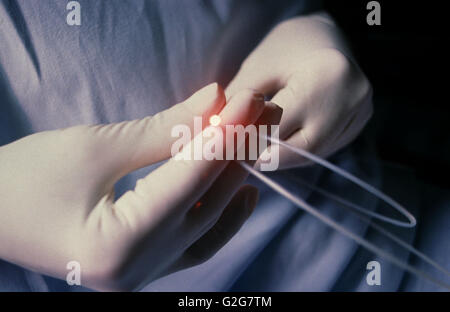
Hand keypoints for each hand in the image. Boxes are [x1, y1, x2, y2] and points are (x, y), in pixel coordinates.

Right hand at [0, 83, 280, 290]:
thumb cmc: (24, 178)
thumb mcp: (96, 146)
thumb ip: (163, 128)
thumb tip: (216, 100)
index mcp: (117, 245)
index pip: (191, 180)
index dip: (224, 135)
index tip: (248, 100)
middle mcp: (136, 272)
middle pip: (208, 204)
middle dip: (237, 152)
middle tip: (260, 113)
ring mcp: (141, 276)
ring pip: (210, 228)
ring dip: (234, 181)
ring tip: (255, 144)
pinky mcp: (142, 267)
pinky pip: (196, 244)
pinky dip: (221, 215)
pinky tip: (240, 190)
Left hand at [226, 14, 372, 168]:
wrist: (327, 34)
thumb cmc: (287, 45)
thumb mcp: (257, 68)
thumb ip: (239, 104)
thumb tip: (217, 135)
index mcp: (324, 78)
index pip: (278, 126)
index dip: (248, 140)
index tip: (224, 147)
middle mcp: (350, 99)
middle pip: (299, 148)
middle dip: (265, 156)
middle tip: (239, 156)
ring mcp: (360, 113)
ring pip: (311, 154)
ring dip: (281, 157)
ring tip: (255, 153)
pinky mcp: (359, 122)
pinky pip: (324, 149)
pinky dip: (298, 151)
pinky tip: (279, 146)